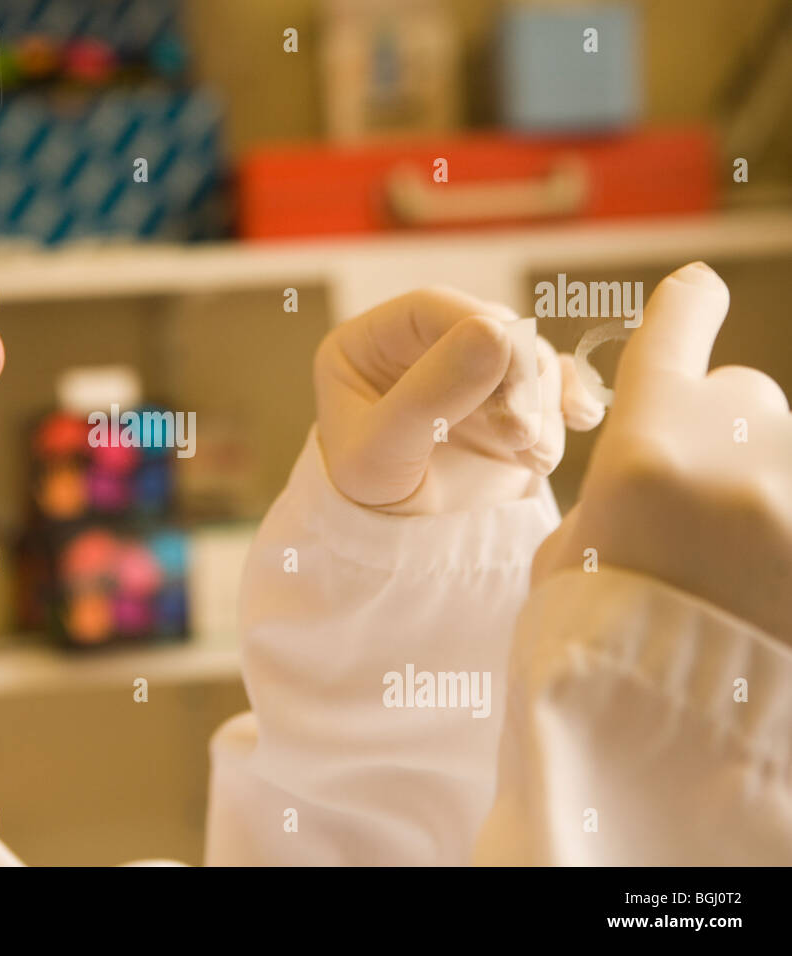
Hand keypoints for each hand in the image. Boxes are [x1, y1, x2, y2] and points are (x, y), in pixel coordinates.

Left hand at [314, 287, 602, 513]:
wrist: (403, 553)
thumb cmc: (371, 503)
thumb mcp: (382, 452)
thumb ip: (429, 395)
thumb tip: (496, 331)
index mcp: (369, 343)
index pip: (433, 308)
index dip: (481, 329)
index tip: (516, 373)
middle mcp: (421, 347)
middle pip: (491, 329)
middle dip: (520, 379)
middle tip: (524, 435)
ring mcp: (469, 372)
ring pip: (527, 358)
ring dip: (544, 404)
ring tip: (536, 458)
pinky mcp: (509, 402)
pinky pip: (551, 382)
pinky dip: (570, 400)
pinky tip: (582, 420)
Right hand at [533, 262, 791, 640]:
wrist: (665, 741)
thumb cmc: (594, 642)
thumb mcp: (570, 553)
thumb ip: (616, 484)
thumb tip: (649, 464)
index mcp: (644, 450)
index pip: (675, 333)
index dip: (685, 306)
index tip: (696, 291)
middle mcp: (736, 456)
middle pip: (743, 394)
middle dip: (722, 431)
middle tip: (694, 508)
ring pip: (783, 451)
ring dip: (761, 485)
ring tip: (734, 565)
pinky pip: (790, 497)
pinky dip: (776, 525)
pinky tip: (761, 575)